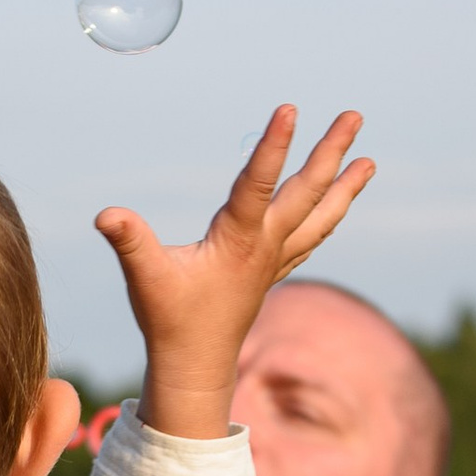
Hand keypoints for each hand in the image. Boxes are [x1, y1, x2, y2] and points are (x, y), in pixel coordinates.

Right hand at [95, 107, 374, 439]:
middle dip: (331, 152)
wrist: (195, 367)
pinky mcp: (272, 271)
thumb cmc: (170, 319)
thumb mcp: (144, 278)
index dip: (273, 146)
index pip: (258, 183)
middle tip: (354, 115)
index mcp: (238, 240)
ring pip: (319, 216)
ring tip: (369, 160)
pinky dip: (328, 216)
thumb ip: (128, 241)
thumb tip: (106, 215)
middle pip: (307, 191)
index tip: (290, 108)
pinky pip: (311, 236)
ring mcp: (274, 260)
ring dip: (344, 186)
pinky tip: (338, 202)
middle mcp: (265, 246)